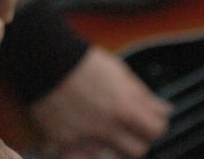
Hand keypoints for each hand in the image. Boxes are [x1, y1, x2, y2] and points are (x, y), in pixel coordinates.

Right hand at [30, 46, 171, 157]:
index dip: (153, 123)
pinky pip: (79, 158)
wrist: (44, 58)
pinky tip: (81, 139)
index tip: (147, 119)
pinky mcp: (63, 141)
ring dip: (108, 144)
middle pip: (137, 151)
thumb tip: (163, 109)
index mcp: (123, 108)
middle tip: (124, 126)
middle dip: (135, 139)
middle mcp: (106, 127)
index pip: (155, 130)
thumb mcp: (118, 71)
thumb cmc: (81, 61)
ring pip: (109, 157)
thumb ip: (142, 94)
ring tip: (98, 126)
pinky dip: (81, 152)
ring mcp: (85, 137)